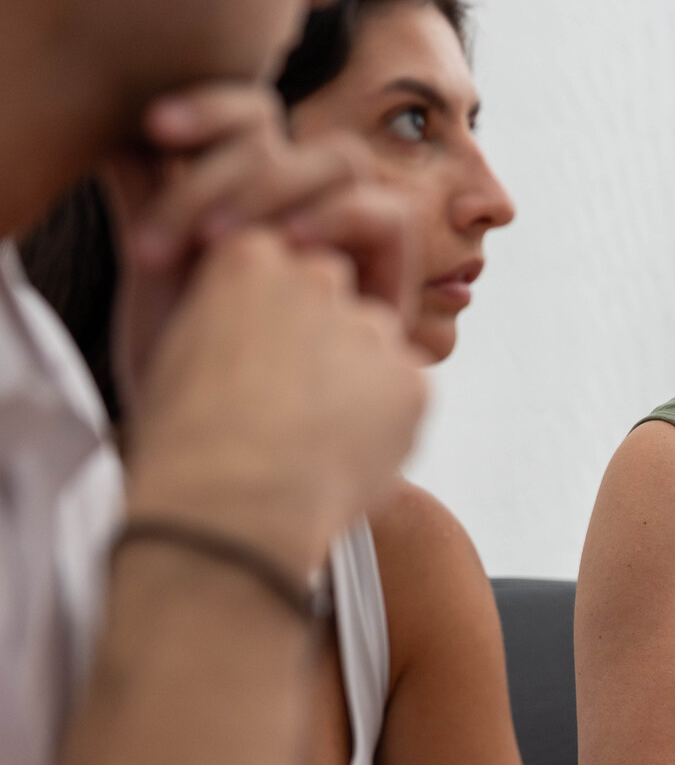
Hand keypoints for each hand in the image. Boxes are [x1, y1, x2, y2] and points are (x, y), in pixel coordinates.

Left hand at [101, 83, 418, 391]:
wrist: (223, 455)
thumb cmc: (183, 374)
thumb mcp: (156, 277)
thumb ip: (147, 200)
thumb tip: (123, 128)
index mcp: (240, 191)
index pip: (245, 115)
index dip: (209, 106)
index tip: (155, 129)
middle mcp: (295, 206)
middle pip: (285, 137)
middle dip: (227, 173)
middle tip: (183, 233)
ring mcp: (344, 239)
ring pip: (339, 162)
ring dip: (278, 192)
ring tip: (225, 246)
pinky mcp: (388, 282)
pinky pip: (386, 216)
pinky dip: (341, 219)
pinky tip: (298, 248)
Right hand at [122, 228, 426, 575]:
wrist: (228, 503)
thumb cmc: (184, 441)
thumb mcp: (173, 352)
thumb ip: (226, 320)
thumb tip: (250, 329)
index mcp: (248, 261)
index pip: (276, 268)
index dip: (264, 321)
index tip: (252, 362)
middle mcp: (316, 280)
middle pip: (331, 297)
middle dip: (317, 339)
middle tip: (286, 401)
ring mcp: (369, 329)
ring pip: (373, 346)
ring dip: (355, 380)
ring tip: (312, 436)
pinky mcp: (411, 378)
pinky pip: (405, 394)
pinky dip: (384, 423)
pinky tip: (342, 455)